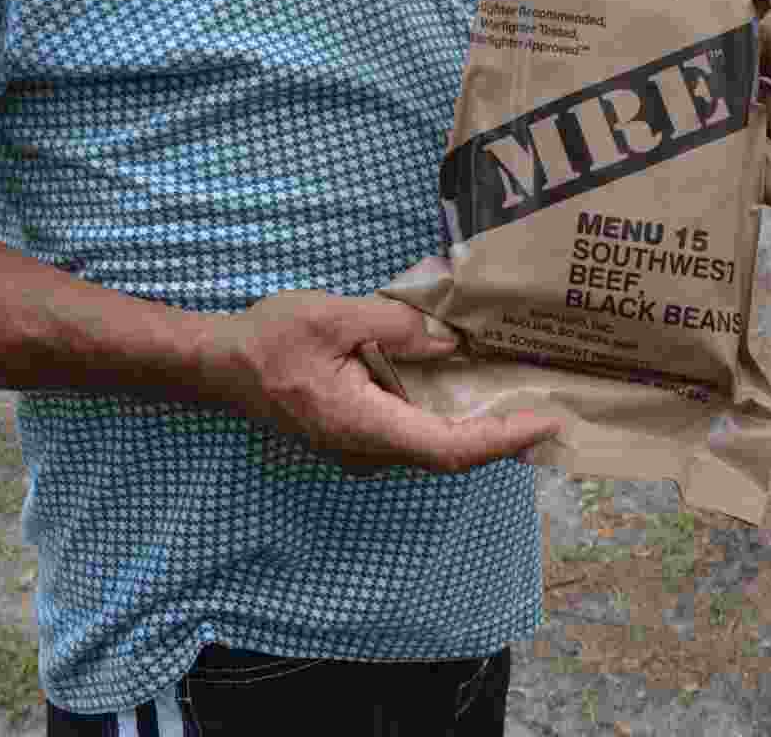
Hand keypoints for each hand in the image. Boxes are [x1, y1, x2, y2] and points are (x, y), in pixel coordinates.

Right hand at [225, 289, 559, 473]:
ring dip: (477, 427)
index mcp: (364, 427)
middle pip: (449, 456)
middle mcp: (367, 452)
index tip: (547, 423)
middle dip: (502, 436)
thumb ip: (394, 326)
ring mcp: (359, 450)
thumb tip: (449, 342)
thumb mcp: (333, 315)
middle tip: (551, 407)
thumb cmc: (270, 339)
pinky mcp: (355, 436)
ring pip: (431, 448)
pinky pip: (412, 435)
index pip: (450, 449)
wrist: (219, 366)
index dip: (503, 440)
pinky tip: (466, 387)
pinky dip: (448, 417)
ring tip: (520, 395)